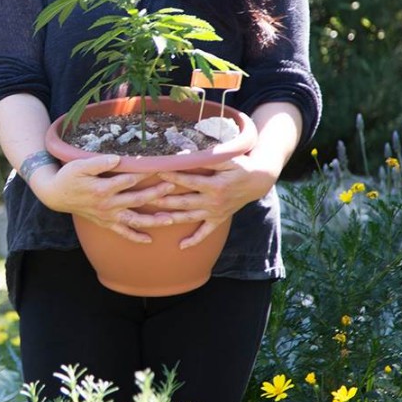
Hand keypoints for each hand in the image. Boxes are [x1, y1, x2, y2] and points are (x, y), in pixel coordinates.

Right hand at [33, 154, 179, 243]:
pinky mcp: (105, 223)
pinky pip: (122, 233)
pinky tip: (149, 240)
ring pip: (134, 220)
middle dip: (156, 193)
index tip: (161, 167)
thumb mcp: (79, 165)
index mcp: (102, 188)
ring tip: (170, 219)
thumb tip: (118, 159)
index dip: (145, 173)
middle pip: (137, 199)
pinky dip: (136, 237)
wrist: (56, 195)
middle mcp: (107, 205)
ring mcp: (107, 216)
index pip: (129, 180)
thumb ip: (99, 162)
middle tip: (172, 186)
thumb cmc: (68, 176)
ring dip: (153, 220)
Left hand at [152, 153, 278, 248]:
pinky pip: (205, 233)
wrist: (257, 182)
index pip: (190, 181)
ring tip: (153, 219)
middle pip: (184, 202)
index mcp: (216, 186)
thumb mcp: (227, 159)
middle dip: (164, 200)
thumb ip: (206, 158)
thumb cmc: (239, 166)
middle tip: (144, 198)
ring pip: (189, 217)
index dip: (173, 177)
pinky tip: (180, 246)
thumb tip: (183, 155)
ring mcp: (215, 212)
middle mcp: (214, 202)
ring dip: (171, 218)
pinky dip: (194, 240)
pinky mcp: (218, 219)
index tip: (156, 172)